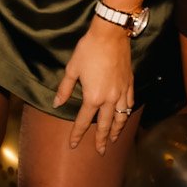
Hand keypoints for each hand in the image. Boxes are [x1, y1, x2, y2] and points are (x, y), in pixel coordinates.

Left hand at [54, 20, 136, 153]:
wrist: (110, 35)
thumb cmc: (88, 50)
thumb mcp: (72, 69)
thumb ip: (65, 89)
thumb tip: (57, 103)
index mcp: (93, 97)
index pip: (83, 121)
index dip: (77, 134)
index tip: (73, 145)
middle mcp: (109, 99)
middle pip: (105, 124)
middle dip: (101, 139)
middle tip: (100, 151)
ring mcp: (122, 92)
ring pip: (121, 117)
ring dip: (117, 130)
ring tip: (113, 139)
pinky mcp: (129, 84)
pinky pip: (129, 103)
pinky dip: (127, 113)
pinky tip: (125, 116)